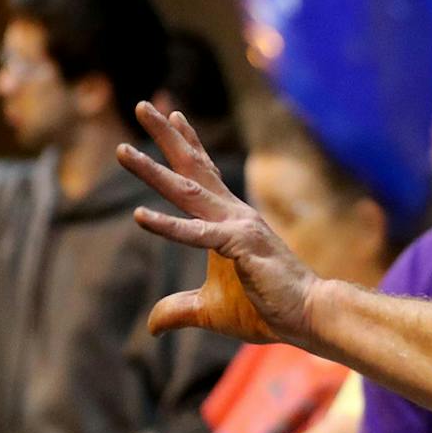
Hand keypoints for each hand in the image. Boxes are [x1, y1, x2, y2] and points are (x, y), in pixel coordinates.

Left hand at [119, 101, 319, 344]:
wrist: (308, 316)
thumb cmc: (268, 308)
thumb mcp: (211, 310)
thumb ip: (179, 310)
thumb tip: (150, 326)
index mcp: (231, 220)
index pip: (205, 174)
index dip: (188, 144)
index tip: (173, 115)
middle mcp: (234, 214)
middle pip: (193, 168)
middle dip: (165, 137)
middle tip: (142, 106)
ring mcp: (238, 227)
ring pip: (186, 192)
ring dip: (153, 170)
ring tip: (123, 151)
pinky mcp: (240, 246)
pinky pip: (197, 234)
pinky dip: (167, 226)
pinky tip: (139, 215)